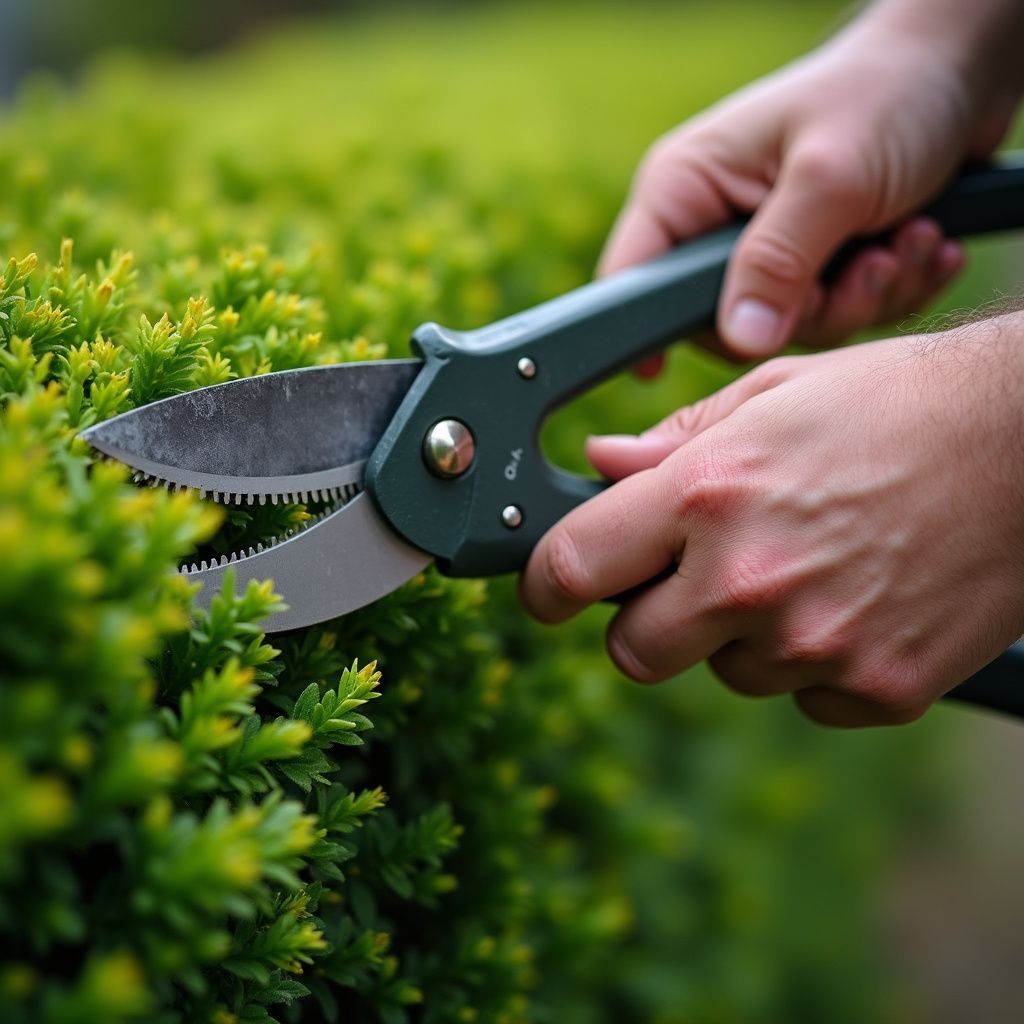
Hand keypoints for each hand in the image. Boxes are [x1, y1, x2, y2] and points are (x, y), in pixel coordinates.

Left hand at [520, 314, 1023, 725]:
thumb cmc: (898, 402)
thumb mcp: (772, 394)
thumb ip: (671, 441)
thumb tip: (598, 464)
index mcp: (709, 493)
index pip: (574, 567)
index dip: (544, 584)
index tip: (547, 590)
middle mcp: (749, 578)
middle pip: (633, 651)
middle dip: (645, 619)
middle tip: (689, 576)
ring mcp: (815, 644)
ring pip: (725, 673)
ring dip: (740, 634)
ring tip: (805, 564)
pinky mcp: (877, 689)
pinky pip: (803, 694)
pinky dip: (812, 660)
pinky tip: (855, 596)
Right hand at [602, 2, 1021, 366]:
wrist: (965, 71)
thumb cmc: (888, 92)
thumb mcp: (829, 177)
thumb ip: (778, 261)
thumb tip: (741, 339)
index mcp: (687, 189)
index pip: (635, 280)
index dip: (647, 333)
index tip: (661, 373)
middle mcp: (717, 226)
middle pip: (727, 325)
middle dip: (811, 310)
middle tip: (869, 265)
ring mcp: (769, 249)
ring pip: (791, 327)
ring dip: (865, 296)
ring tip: (909, 239)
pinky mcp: (817, 265)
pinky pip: (838, 316)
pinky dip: (890, 291)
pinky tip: (921, 244)